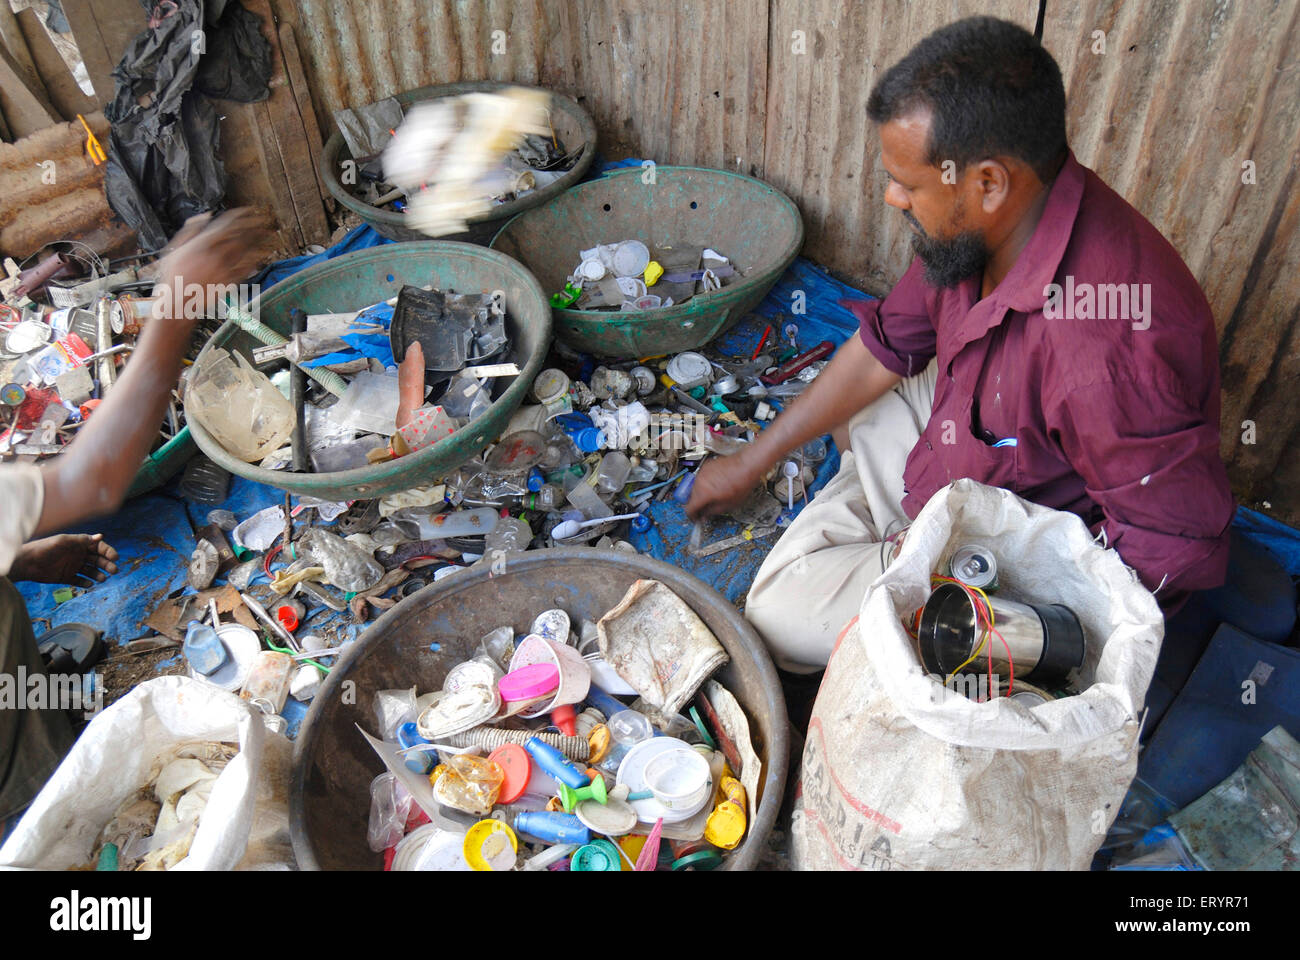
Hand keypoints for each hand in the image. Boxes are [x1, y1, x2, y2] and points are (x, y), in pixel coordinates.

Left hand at [10, 533, 118, 584]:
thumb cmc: (45, 548)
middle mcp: (78, 555)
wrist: (26, 563)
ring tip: (102, 579)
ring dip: (98, 574)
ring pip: (91, 571)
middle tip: (114, 570)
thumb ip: (82, 540)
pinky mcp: (67, 577)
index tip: (115, 558)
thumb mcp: (64, 541)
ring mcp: (73, 567)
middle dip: (107, 564)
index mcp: (79, 545)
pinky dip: (86, 583)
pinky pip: (80, 581)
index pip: (99, 547)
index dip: (108, 552)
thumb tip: (100, 536)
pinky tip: (90, 584)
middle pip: (98, 560)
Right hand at [151, 208, 270, 317]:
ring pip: (247, 251)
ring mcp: (223, 269)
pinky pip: (247, 268)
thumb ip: (191, 229)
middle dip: (254, 225)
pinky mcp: (230, 282)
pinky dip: (257, 259)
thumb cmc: (174, 274)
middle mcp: (215, 255)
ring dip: (260, 241)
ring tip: (271, 233)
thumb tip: (207, 214)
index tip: (249, 210)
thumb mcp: (176, 247)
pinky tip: (265, 253)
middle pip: (240, 236)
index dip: (239, 215)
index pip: (226, 224)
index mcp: (201, 244)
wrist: (178, 301)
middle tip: (265, 218)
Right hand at [686, 453, 764, 519]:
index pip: (689, 509)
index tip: (696, 518)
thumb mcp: (728, 505)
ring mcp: (701, 473)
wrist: (746, 465)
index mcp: (703, 493)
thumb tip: (705, 515)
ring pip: (694, 487)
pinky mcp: (705, 466)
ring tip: (714, 495)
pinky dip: (704, 484)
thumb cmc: (741, 482)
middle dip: (697, 504)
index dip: (693, 516)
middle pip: (691, 498)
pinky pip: (700, 479)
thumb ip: (712, 512)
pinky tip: (715, 486)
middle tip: (706, 509)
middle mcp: (699, 482)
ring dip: (700, 493)